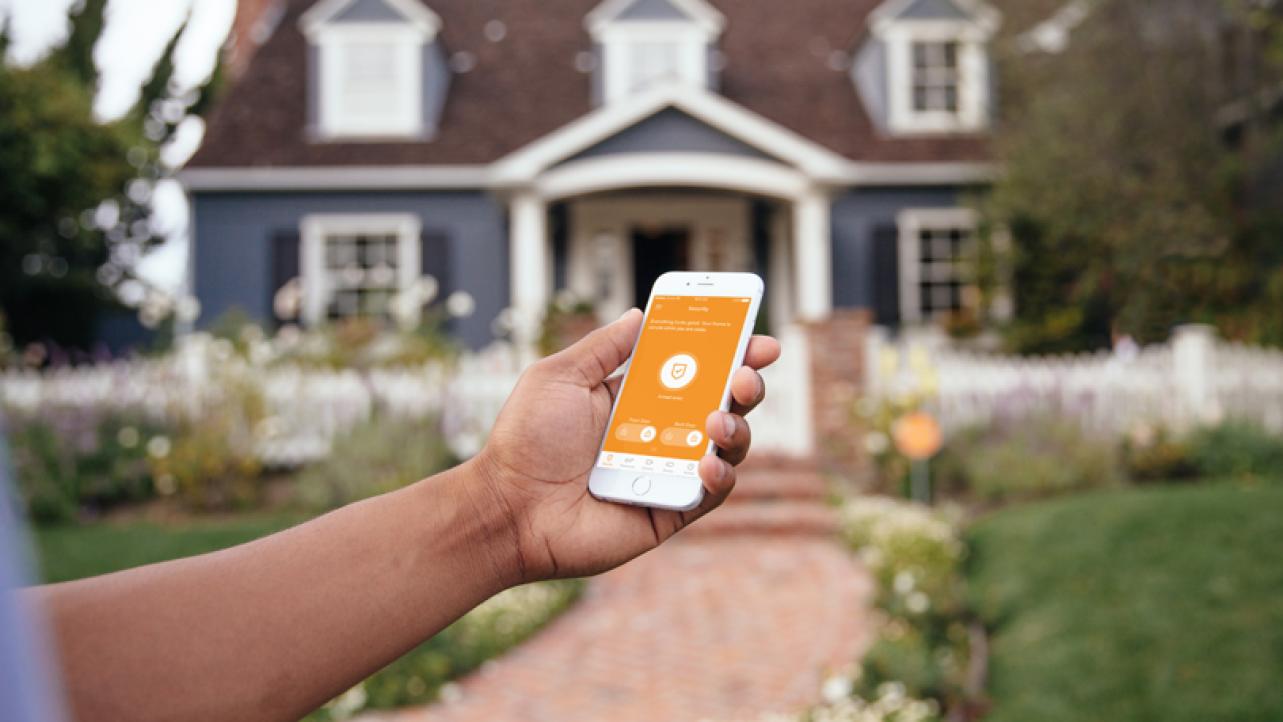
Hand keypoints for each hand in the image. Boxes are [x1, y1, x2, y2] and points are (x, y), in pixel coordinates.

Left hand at [472, 308, 780, 581]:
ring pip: (727, 448)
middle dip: (745, 385)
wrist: (507, 509)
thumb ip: (604, 347)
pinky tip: (707, 462)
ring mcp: (666, 473)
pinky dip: (720, 475)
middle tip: (746, 377)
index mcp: (634, 398)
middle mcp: (657, 434)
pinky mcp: (669, 512)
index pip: (693, 370)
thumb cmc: (524, 443)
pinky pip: (711, 493)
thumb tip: (640, 314)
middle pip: (721, 404)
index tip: (757, 339)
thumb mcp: (558, 376)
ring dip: (736, 428)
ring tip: (719, 419)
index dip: (729, 354)